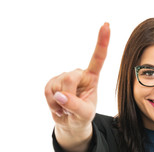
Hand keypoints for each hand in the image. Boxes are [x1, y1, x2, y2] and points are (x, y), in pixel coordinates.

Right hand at [45, 23, 109, 151]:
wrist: (70, 123)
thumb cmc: (82, 116)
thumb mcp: (85, 115)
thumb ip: (75, 106)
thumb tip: (60, 95)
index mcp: (92, 77)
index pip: (98, 59)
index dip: (102, 42)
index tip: (106, 25)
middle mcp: (78, 74)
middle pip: (70, 78)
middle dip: (68, 96)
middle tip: (71, 107)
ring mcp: (63, 77)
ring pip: (57, 85)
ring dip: (59, 102)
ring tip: (66, 107)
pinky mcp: (51, 83)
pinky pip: (47, 91)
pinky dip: (51, 103)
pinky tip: (57, 106)